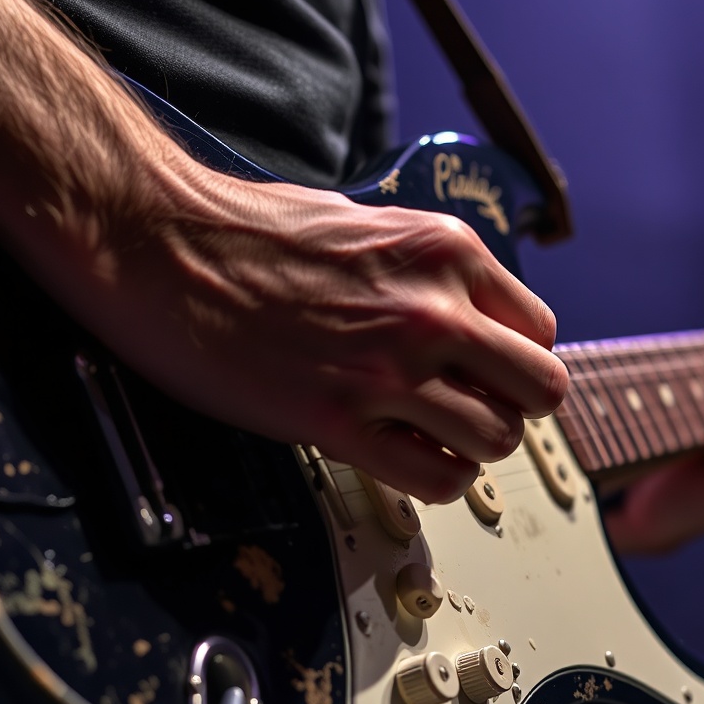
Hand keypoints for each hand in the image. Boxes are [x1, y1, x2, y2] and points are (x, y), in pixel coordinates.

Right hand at [0, 0, 567, 504]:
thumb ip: (432, 274)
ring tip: (432, 434)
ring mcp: (389, 370)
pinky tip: (406, 457)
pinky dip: (435, 477)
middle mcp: (434, 310)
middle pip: (539, 391)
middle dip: (512, 406)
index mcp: (448, 252)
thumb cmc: (257, 230)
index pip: (539, 331)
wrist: (164, 243)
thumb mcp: (373, 225)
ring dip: (472, 446)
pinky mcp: (338, 420)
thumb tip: (470, 321)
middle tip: (472, 408)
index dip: (516, 360)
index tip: (486, 372)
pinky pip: (436, 478)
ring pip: (496, 441)